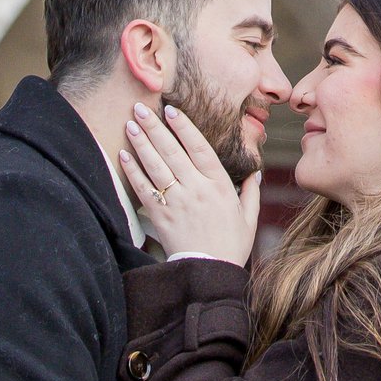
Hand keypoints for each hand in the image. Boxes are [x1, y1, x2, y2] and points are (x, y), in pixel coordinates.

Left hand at [121, 101, 257, 264]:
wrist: (208, 272)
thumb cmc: (230, 245)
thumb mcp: (249, 218)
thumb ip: (251, 192)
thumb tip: (255, 173)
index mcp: (218, 185)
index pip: (199, 147)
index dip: (184, 127)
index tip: (172, 110)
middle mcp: (196, 188)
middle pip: (172, 151)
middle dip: (155, 127)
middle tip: (141, 107)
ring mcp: (176, 201)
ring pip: (156, 165)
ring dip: (142, 143)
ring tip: (131, 123)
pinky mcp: (160, 215)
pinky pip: (143, 188)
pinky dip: (133, 170)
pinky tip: (124, 154)